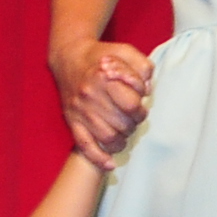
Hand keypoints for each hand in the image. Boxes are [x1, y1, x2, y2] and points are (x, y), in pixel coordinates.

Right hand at [54, 40, 154, 169]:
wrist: (69, 57)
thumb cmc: (102, 56)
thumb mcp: (125, 51)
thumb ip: (142, 66)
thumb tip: (148, 90)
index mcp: (104, 77)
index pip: (131, 104)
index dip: (140, 107)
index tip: (139, 104)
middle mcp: (90, 96)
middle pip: (122, 124)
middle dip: (133, 123)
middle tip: (133, 117)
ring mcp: (80, 111)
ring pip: (108, 138)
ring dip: (122, 139)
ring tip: (124, 131)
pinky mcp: (72, 121)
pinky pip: (85, 145)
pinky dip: (98, 158)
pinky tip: (110, 164)